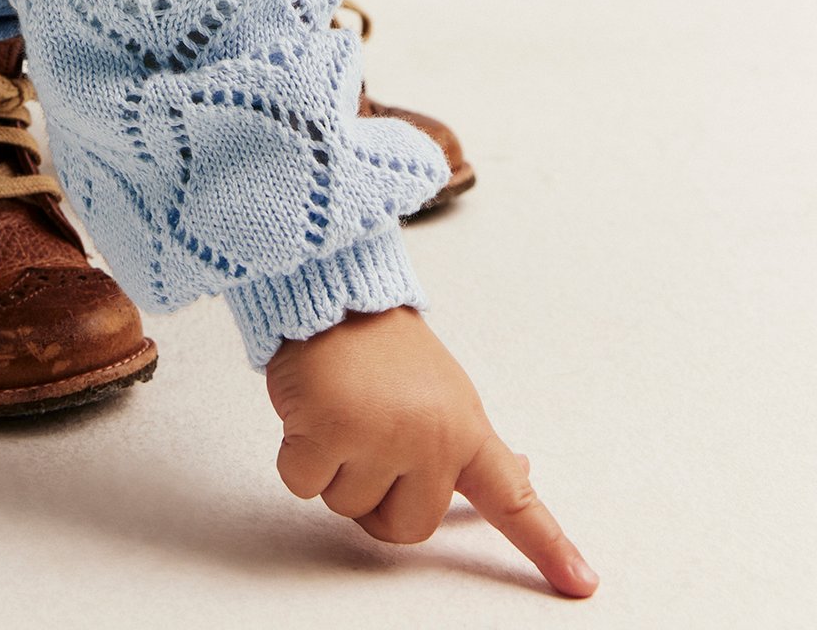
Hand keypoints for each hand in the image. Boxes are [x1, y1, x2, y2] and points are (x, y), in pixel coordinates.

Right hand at [265, 305, 598, 597]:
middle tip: (367, 440)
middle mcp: (431, 438)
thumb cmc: (384, 349)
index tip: (583, 585)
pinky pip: (303, 485)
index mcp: (465, 429)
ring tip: (340, 411)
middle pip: (405, 530)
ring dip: (333, 470)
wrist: (332, 294)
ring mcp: (380, 436)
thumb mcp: (445, 394)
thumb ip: (473, 444)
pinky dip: (296, 456)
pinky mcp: (328, 431)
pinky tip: (309, 410)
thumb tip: (524, 471)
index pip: (514, 500)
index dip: (549, 548)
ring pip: (348, 508)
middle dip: (376, 498)